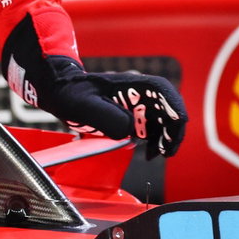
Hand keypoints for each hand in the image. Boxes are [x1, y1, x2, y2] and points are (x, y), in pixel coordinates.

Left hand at [3, 21, 187, 157]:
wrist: (60, 91)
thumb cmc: (71, 94)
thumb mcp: (86, 107)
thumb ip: (110, 119)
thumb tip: (131, 131)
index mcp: (130, 85)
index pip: (162, 91)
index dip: (174, 107)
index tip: (178, 126)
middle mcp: (138, 92)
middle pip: (168, 107)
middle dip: (173, 129)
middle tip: (167, 151)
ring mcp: (136, 103)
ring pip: (163, 118)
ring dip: (165, 136)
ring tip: (157, 154)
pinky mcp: (132, 114)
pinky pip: (152, 126)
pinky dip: (156, 139)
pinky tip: (150, 150)